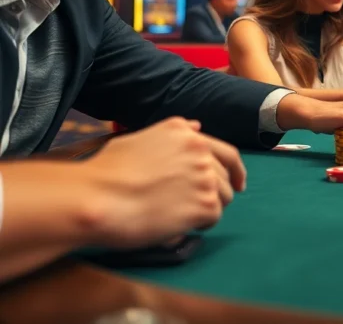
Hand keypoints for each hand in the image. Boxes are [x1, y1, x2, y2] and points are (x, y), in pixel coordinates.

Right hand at [83, 117, 245, 248]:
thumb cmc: (105, 172)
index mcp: (185, 133)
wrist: (96, 198)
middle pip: (225, 178)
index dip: (235, 170)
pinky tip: (176, 225)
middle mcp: (201, 150)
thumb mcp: (137, 139)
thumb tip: (197, 126)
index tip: (238, 183)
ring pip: (224, 198)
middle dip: (215, 193)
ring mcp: (207, 176)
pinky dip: (199, 224)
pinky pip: (212, 217)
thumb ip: (172, 135)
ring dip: (207, 208)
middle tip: (196, 207)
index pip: (226, 152)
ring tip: (178, 216)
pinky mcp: (207, 204)